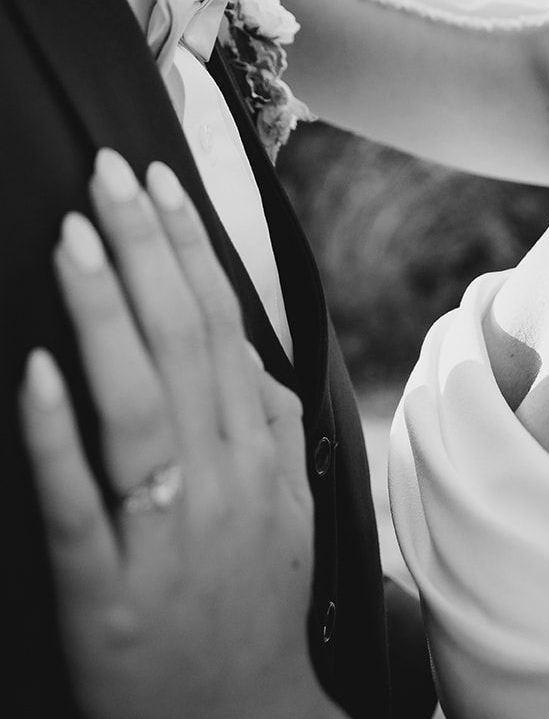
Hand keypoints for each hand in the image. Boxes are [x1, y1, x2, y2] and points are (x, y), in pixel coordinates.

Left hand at [19, 149, 334, 718]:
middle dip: (142, 250)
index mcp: (260, 449)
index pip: (223, 324)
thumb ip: (264, 417)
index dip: (187, 246)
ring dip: (104, 315)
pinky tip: (38, 373)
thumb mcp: (284, 499)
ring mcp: (170, 536)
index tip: (155, 179)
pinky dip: (61, 436)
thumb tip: (243, 339)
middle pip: (184, 344)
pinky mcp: (110, 596)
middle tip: (106, 173)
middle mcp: (225, 479)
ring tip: (71, 238)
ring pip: (139, 406)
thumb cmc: (256, 601)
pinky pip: (83, 506)